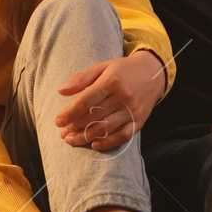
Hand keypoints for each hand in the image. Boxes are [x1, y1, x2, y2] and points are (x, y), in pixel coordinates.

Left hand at [53, 50, 167, 151]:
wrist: (153, 72)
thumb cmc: (122, 70)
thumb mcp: (102, 66)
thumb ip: (81, 78)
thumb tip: (61, 91)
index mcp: (111, 81)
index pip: (86, 101)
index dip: (70, 113)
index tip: (58, 121)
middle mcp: (123, 97)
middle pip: (94, 117)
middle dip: (75, 127)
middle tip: (63, 134)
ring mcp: (132, 110)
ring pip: (106, 128)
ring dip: (86, 137)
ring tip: (72, 140)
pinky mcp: (139, 121)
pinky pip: (123, 136)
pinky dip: (108, 143)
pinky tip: (94, 144)